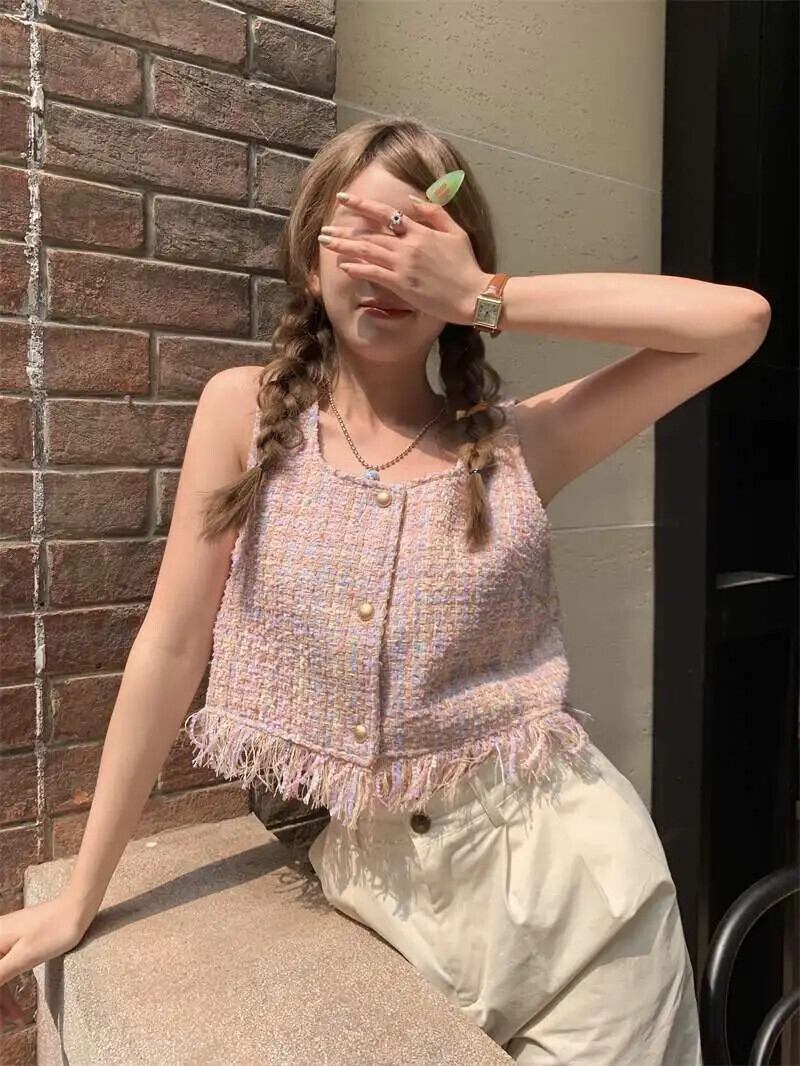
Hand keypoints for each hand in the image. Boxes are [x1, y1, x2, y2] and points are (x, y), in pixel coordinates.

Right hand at [0, 895, 89, 1032]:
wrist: (78, 908)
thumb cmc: (54, 930)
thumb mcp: (23, 958)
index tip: (0, 1020)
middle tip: (4, 1025)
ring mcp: (5, 938)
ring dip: (3, 999)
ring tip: (17, 1019)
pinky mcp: (17, 941)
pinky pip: (6, 967)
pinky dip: (10, 986)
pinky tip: (18, 1005)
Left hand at [319, 191, 491, 324]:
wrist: (472, 294)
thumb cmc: (466, 265)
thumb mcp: (455, 232)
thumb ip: (434, 213)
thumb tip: (411, 199)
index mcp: (420, 231)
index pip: (385, 214)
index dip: (362, 205)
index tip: (343, 198)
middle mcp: (408, 246)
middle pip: (370, 234)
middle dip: (345, 231)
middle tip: (324, 228)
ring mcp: (404, 265)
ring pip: (368, 252)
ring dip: (344, 248)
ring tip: (326, 243)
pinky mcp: (402, 285)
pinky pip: (374, 274)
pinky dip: (358, 269)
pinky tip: (343, 266)